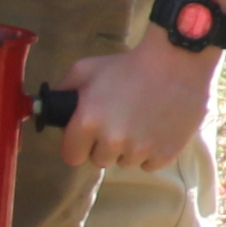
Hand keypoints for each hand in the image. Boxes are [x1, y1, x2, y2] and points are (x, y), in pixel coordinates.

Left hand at [61, 37, 215, 172]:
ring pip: (125, 162)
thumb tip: (48, 107)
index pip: (71, 156)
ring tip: (141, 121)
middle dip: (104, 145)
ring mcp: (139, 151)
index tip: (88, 136)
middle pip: (99, 161)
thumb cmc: (128, 64)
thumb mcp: (87, 69)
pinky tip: (156, 128)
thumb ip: (63, 90)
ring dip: (129, 148)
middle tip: (118, 121)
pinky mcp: (163, 155)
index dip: (78, 145)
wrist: (176, 62)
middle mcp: (111, 141)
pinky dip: (151, 151)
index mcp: (87, 122)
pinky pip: (149, 164)